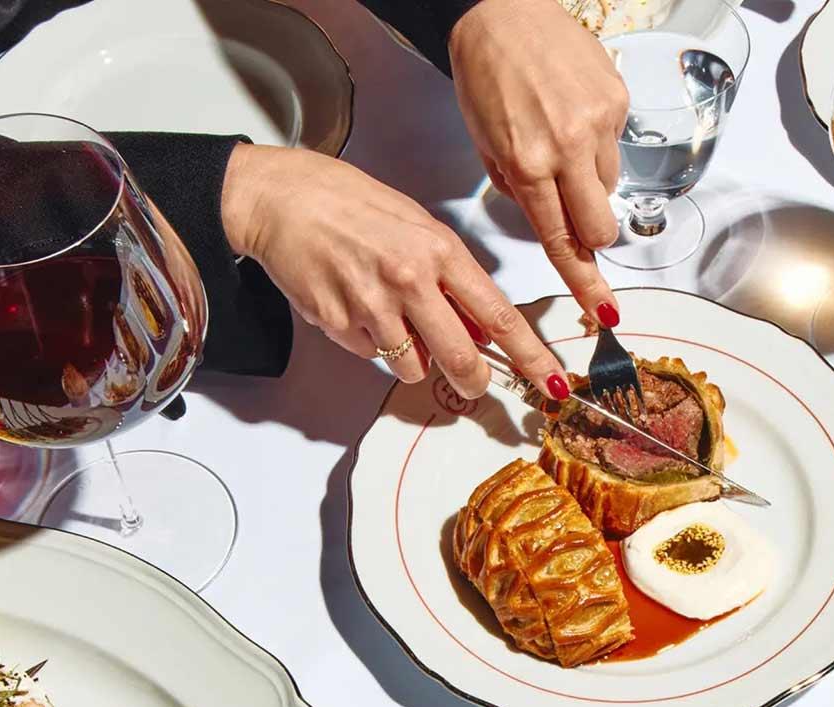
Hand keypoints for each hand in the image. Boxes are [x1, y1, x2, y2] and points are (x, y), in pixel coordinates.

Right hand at [221, 144, 570, 399]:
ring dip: (411, 357)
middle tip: (472, 381)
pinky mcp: (338, 322)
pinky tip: (355, 306)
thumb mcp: (415, 225)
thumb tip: (478, 326)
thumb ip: (451, 276)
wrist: (283, 198)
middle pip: (461, 357)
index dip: (530, 356)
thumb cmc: (347, 203)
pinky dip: (370, 343)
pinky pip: (371, 355)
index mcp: (438, 250)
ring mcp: (372, 304)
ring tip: (390, 318)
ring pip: (412, 366)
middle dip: (472, 379)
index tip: (551, 380)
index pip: (499, 315)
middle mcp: (410, 279)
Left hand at [449, 0, 625, 325]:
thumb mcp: (487, 144)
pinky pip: (615, 145)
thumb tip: (552, 221)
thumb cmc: (486, 75)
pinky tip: (572, 111)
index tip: (603, 309)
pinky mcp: (618, 100)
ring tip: (560, 138)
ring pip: (608, 185)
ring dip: (589, 178)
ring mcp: (598, 123)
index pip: (562, 240)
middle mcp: (567, 148)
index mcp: (528, 164)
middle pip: (601, 226)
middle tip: (574, 212)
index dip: (585, 282)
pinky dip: (596, 140)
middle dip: (591, 232)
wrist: (502, 11)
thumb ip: (520, 189)